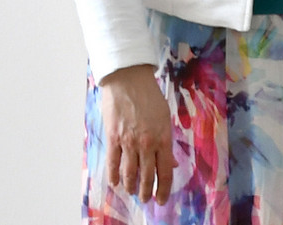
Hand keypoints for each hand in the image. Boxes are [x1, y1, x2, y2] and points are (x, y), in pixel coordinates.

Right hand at [98, 65, 174, 203]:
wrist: (129, 81)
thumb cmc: (150, 97)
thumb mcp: (165, 118)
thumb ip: (166, 142)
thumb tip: (169, 163)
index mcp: (163, 138)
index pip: (165, 171)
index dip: (164, 188)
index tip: (162, 199)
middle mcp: (147, 143)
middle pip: (148, 175)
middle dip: (148, 191)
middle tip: (147, 200)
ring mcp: (128, 142)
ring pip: (130, 173)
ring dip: (132, 186)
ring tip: (133, 192)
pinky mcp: (113, 138)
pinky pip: (113, 163)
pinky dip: (114, 176)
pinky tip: (116, 183)